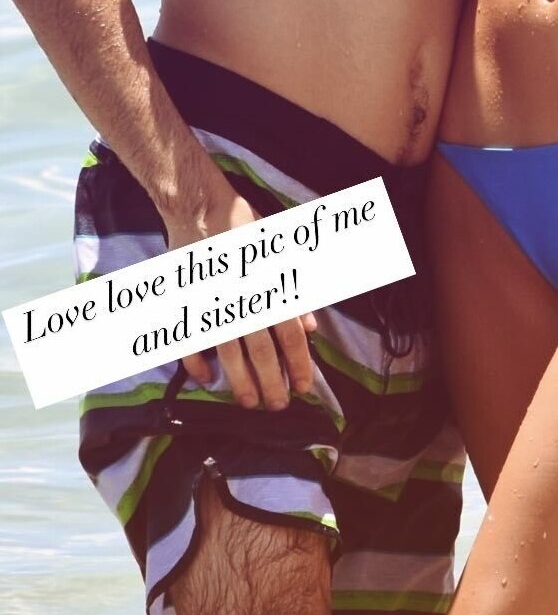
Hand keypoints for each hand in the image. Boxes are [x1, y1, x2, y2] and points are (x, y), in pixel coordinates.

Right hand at [163, 183, 317, 410]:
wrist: (201, 208)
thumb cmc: (246, 230)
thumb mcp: (282, 253)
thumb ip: (298, 292)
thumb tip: (312, 329)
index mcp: (270, 285)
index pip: (290, 334)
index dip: (299, 364)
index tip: (303, 388)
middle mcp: (244, 298)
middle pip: (261, 350)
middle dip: (271, 382)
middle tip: (277, 406)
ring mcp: (214, 303)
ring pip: (229, 352)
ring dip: (240, 382)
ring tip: (249, 404)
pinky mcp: (187, 303)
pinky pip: (190, 340)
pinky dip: (196, 362)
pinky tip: (207, 379)